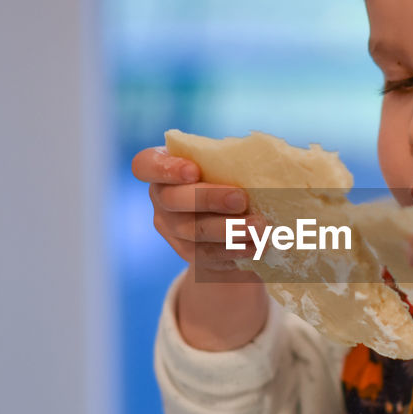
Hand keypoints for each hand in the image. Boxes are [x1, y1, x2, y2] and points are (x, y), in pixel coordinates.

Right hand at [131, 146, 263, 282]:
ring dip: (229, 228)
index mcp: (163, 167)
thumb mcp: (226, 165)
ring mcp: (171, 228)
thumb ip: (232, 161)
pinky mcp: (188, 252)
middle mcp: (161, 198)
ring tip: (259, 226)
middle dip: (209, 198)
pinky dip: (235, 249)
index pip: (146, 165)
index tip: (193, 171)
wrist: (229, 225)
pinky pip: (209, 253)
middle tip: (241, 198)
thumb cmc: (229, 179)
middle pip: (173, 200)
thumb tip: (266, 160)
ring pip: (194, 230)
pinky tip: (256, 245)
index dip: (166, 168)